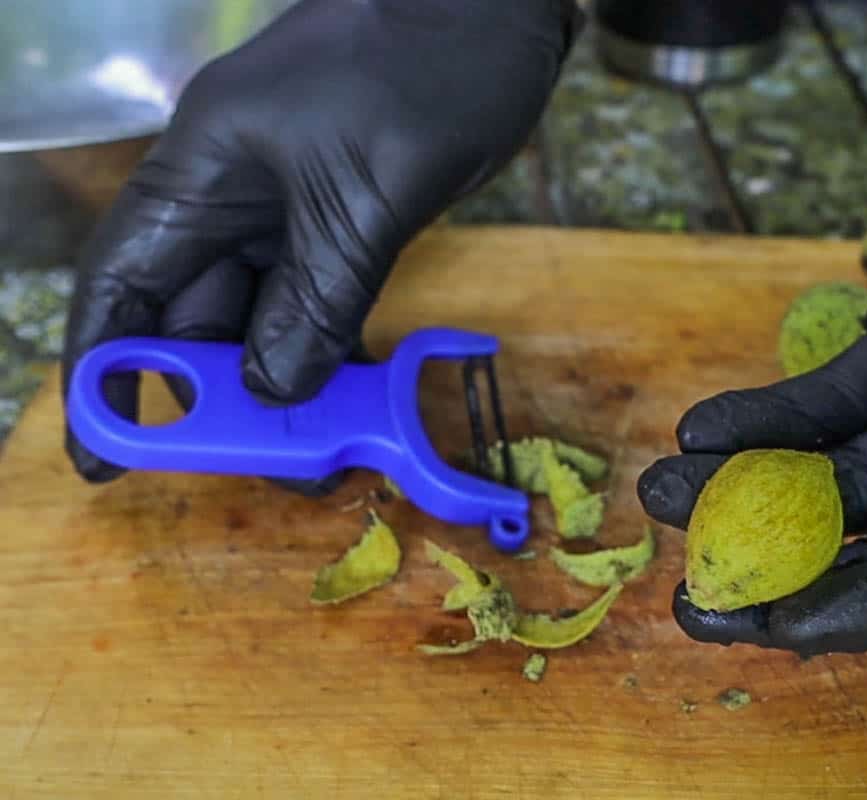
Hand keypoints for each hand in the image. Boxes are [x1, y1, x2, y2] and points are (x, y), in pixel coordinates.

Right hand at [61, 0, 581, 494]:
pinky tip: (351, 400)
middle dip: (217, 399)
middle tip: (262, 468)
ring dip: (281, 385)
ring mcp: (287, 209)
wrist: (499, 13)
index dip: (103, 375)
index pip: (121, 285)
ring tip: (316, 454)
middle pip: (191, 316)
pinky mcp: (343, 219)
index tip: (104, 454)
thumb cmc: (424, 72)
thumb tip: (272, 390)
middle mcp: (229, 196)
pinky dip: (327, 349)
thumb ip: (315, 298)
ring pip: (259, 317)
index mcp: (201, 173)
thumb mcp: (365, 197)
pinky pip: (316, 301)